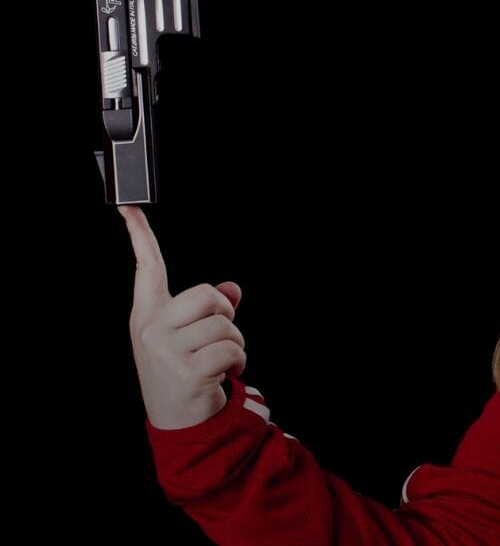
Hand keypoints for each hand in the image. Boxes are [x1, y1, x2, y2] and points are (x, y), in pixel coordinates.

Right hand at [118, 205, 246, 429]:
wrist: (179, 424)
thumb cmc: (185, 369)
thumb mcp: (189, 335)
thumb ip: (209, 307)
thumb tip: (232, 289)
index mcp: (148, 313)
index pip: (146, 267)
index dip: (139, 235)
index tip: (128, 207)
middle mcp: (150, 328)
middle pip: (209, 296)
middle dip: (226, 317)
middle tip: (215, 341)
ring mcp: (165, 351)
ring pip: (226, 326)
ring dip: (235, 345)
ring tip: (217, 363)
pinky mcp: (185, 373)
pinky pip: (231, 350)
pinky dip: (238, 364)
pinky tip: (222, 378)